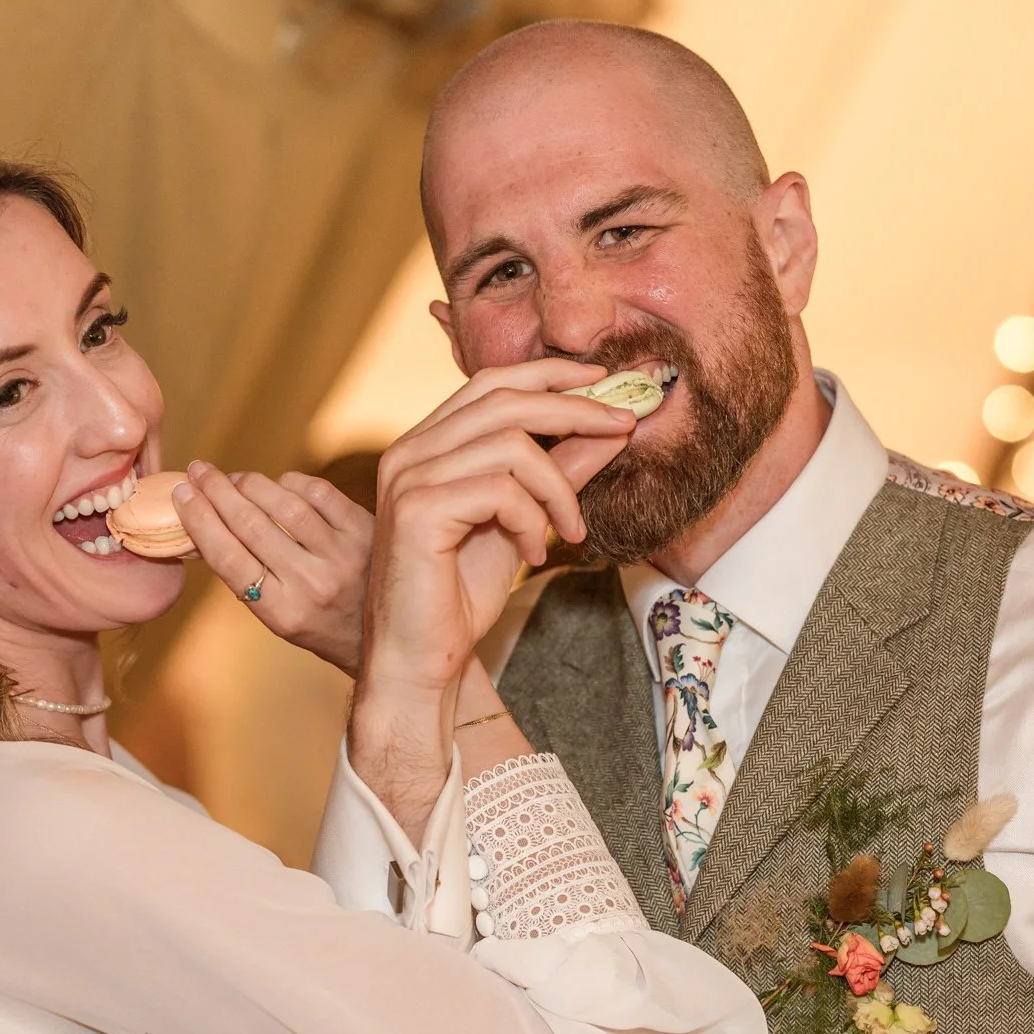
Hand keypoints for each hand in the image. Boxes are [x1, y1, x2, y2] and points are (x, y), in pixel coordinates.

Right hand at [173, 465, 372, 673]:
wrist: (391, 636)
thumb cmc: (324, 626)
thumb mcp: (280, 618)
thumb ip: (248, 577)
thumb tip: (204, 525)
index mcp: (283, 612)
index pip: (228, 558)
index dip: (200, 521)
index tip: (181, 495)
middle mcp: (312, 584)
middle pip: (250, 524)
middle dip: (217, 491)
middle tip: (198, 470)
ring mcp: (343, 555)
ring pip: (283, 504)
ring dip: (250, 483)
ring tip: (233, 478)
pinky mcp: (366, 532)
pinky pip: (319, 493)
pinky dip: (292, 482)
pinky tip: (278, 484)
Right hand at [350, 360, 635, 831]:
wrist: (420, 661)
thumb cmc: (460, 596)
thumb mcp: (525, 521)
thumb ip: (561, 471)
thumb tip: (613, 427)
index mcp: (426, 445)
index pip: (491, 382)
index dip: (549, 373)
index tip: (604, 381)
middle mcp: (409, 452)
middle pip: (504, 397)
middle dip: (574, 408)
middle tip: (624, 426)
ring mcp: (408, 477)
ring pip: (511, 443)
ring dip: (559, 485)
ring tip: (570, 529)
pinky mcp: (417, 510)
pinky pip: (500, 489)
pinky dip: (532, 519)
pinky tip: (534, 554)